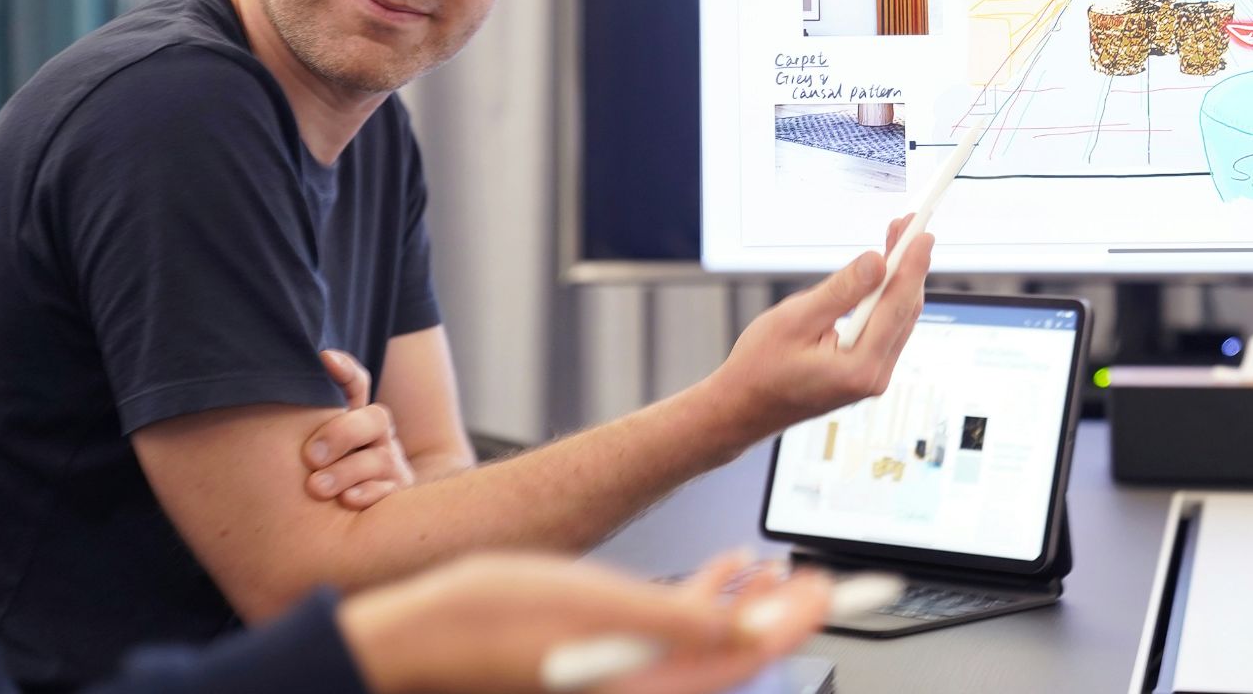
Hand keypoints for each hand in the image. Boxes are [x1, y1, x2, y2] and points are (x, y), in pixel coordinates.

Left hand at [303, 349, 415, 509]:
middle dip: (342, 434)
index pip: (356, 384)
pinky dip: (367, 494)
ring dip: (345, 472)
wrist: (377, 505)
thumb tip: (258, 390)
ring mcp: (390, 464)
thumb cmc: (332, 470)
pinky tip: (346, 500)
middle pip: (374, 419)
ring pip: (378, 459)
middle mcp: (377, 436)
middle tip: (310, 456)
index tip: (326, 359)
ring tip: (316, 487)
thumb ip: (300, 422)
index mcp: (356, 417)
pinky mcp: (395, 492)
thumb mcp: (318, 441)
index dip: (345, 370)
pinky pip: (388, 491)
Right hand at [337, 549, 831, 693]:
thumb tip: (755, 626)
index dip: (795, 624)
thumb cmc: (492, 618)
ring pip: (710, 644)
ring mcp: (626, 675)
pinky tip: (724, 573)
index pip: (743, 661)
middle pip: (735, 657)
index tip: (829, 590)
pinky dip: (706, 604)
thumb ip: (683, 619)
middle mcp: (640, 690)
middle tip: (823, 580)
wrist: (423, 628)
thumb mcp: (600, 604)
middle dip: (782, 617)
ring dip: (748, 606)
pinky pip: (676, 638)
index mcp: (644, 690)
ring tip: (777, 570)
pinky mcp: (611, 658)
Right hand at [706, 214, 934, 439]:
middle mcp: (874, 377)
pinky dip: (885, 298)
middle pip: (904, 311)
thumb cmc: (760, 367)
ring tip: (897, 241)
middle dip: (908, 265)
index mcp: (859, 368)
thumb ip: (840, 291)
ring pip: (897, 319)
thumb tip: (877, 262)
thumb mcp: (795, 319)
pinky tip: (882, 275)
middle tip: (908, 226)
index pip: (896, 307)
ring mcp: (871, 377)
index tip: (923, 233)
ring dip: (898, 279)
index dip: (912, 265)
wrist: (742, 407)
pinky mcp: (864, 372)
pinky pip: (885, 329)